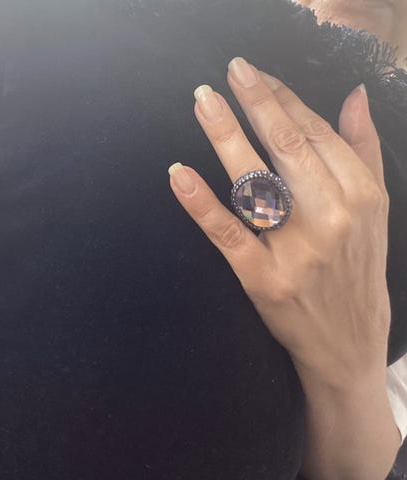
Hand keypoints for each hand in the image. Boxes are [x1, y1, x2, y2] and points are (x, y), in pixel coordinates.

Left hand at [168, 57, 390, 391]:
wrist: (349, 344)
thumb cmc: (358, 272)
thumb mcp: (375, 212)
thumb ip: (365, 151)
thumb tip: (356, 97)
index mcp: (361, 196)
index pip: (315, 133)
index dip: (283, 99)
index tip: (257, 77)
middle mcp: (331, 218)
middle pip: (286, 147)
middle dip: (255, 102)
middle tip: (229, 71)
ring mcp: (296, 251)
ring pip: (256, 182)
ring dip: (226, 136)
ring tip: (204, 101)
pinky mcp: (265, 280)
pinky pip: (229, 235)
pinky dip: (201, 204)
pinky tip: (178, 174)